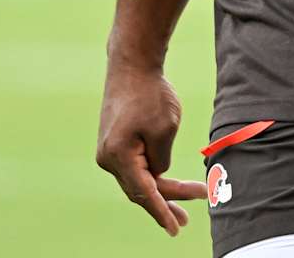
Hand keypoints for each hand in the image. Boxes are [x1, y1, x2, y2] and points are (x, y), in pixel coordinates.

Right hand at [95, 61, 207, 235]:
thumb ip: (161, 161)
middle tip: (186, 220)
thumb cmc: (150, 94)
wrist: (132, 65)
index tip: (175, 229)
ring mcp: (108, 151)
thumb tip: (158, 175)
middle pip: (140, 189)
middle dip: (165, 203)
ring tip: (183, 205)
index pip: (144, 193)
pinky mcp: (113, 143)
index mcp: (118, 156)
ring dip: (159, 190)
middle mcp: (107, 158)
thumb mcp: (165, 129)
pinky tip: (165, 183)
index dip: (161, 212)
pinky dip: (151, 176)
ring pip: (137, 180)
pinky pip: (133, 167)